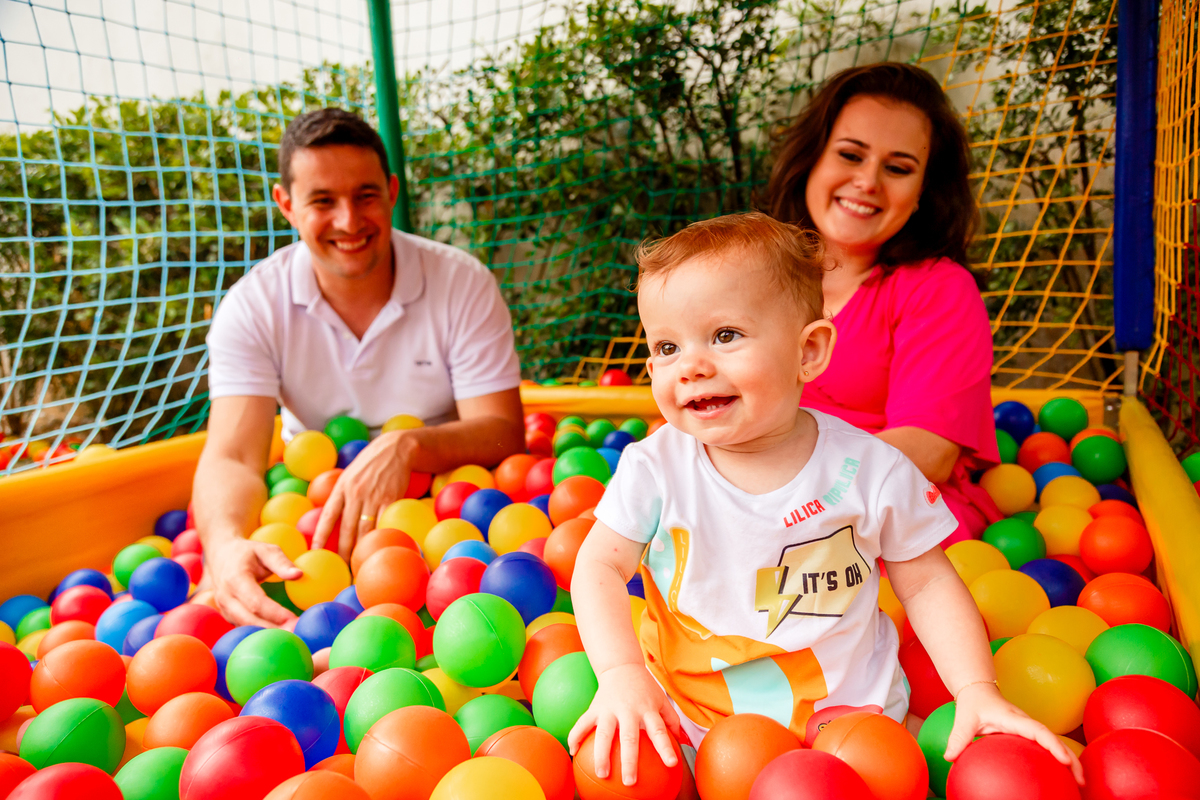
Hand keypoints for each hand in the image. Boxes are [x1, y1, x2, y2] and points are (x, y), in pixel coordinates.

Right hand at [206, 533, 301, 627]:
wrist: (220, 554)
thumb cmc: (247, 552)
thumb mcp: (265, 550)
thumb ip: (281, 562)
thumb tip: (299, 575)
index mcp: (235, 579)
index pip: (255, 602)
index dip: (275, 613)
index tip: (295, 620)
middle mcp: (226, 597)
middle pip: (249, 620)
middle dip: (273, 629)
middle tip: (297, 633)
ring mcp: (224, 608)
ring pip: (246, 626)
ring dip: (267, 634)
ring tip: (291, 636)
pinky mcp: (227, 615)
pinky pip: (243, 627)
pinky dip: (260, 632)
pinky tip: (278, 634)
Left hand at [312, 430, 413, 559]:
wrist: (396, 448)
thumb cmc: (371, 463)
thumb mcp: (350, 474)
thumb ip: (342, 494)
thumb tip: (332, 517)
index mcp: (341, 488)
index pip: (327, 517)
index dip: (320, 536)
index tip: (315, 553)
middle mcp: (355, 494)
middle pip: (347, 530)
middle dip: (344, 553)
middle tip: (342, 570)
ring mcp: (374, 497)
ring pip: (365, 531)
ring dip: (363, 551)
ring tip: (361, 567)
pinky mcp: (391, 499)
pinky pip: (385, 524)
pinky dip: (383, 538)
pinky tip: (383, 550)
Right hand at [567, 663, 681, 785]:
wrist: (621, 666)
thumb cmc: (644, 689)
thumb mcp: (661, 700)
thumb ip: (672, 721)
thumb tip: (684, 743)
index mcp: (647, 710)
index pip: (658, 730)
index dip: (665, 747)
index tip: (672, 763)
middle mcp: (629, 710)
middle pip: (629, 737)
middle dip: (629, 760)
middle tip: (630, 781)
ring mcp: (610, 709)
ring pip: (604, 733)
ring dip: (601, 755)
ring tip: (601, 774)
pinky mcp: (594, 708)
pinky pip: (582, 724)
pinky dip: (576, 737)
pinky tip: (573, 753)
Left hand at [946, 682, 1083, 784]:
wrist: (978, 690)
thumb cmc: (973, 703)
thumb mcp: (963, 718)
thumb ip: (958, 737)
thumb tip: (949, 758)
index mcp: (1014, 718)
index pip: (1038, 730)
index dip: (1052, 744)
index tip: (1064, 759)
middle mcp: (1027, 723)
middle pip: (1054, 740)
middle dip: (1071, 759)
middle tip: (1081, 781)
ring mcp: (1030, 729)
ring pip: (1054, 745)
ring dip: (1069, 762)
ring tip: (1079, 785)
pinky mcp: (1028, 735)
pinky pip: (1045, 748)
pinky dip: (1056, 761)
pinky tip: (1057, 780)